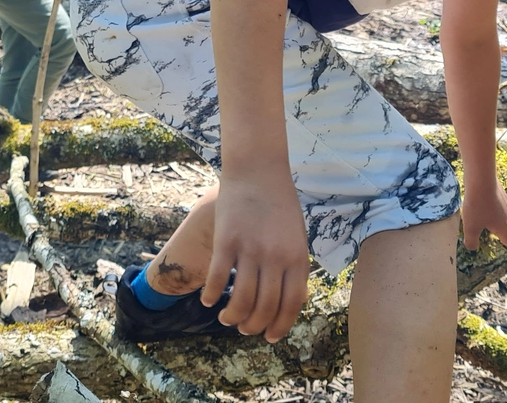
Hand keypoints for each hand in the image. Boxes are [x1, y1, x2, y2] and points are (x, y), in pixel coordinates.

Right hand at [205, 169, 309, 341]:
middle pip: (265, 308)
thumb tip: (291, 301)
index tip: (270, 337)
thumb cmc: (280, 203)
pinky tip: (209, 300)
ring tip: (227, 319)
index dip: (280, 326)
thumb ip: (294, 266)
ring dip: (232, 317)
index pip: (291, 304)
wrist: (258, 169)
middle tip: (244, 329)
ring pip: (240, 300)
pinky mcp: (227, 241)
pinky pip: (217, 279)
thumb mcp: (297, 235)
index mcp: (297, 257)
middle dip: (253, 326)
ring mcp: (250, 250)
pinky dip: (212, 296)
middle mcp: (275, 258)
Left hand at [460, 175, 506, 255]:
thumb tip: (472, 247)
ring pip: (500, 213)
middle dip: (500, 231)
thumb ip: (472, 240)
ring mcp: (504, 201)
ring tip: (482, 215)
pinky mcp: (499, 191)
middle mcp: (506, 214)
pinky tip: (481, 200)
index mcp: (501, 226)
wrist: (481, 178)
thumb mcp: (471, 227)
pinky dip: (490, 204)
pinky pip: (496, 201)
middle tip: (493, 233)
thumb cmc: (477, 206)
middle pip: (504, 226)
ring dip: (493, 216)